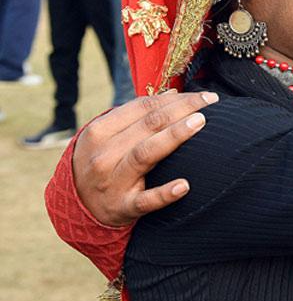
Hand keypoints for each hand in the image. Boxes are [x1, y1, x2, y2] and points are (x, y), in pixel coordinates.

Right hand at [71, 91, 217, 225]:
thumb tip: (174, 93)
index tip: (204, 96)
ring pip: (145, 154)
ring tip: (199, 123)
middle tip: (209, 103)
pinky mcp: (124, 207)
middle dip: (181, 110)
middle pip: (148, 125)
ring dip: (174, 136)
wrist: (77, 206)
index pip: (142, 108)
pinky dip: (165, 194)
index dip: (175, 99)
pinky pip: (146, 200)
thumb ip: (136, 115)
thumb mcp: (107, 136)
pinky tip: (184, 185)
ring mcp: (113, 182)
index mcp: (99, 131)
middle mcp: (104, 155)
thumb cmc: (103, 162)